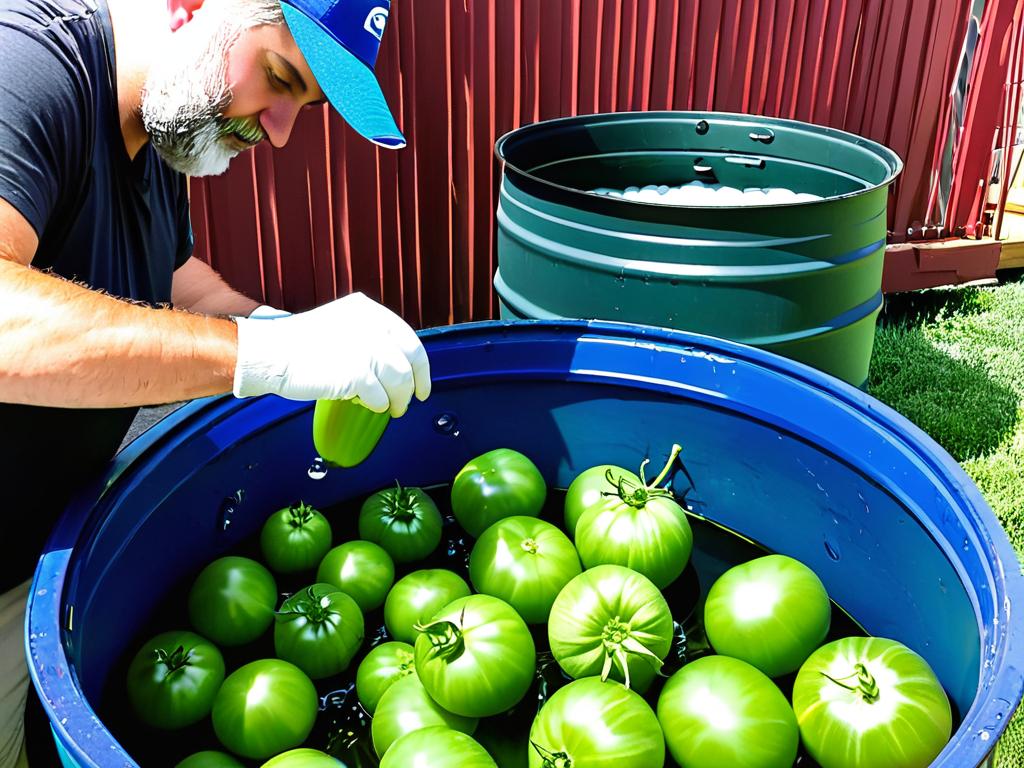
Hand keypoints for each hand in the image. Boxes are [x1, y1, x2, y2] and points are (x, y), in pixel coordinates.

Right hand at [233, 292, 430, 414]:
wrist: (270, 353)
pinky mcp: (356, 373)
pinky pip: (379, 397)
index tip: (422, 382)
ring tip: (392, 409)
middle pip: (409, 361)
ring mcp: (365, 349)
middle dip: (415, 385)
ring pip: (399, 381)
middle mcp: (370, 326)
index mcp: (368, 311)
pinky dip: (378, 405)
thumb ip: (368, 337)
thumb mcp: (341, 326)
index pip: (409, 340)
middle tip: (412, 400)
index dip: (420, 366)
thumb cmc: (299, 345)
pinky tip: (371, 406)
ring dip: (399, 399)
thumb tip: (394, 366)